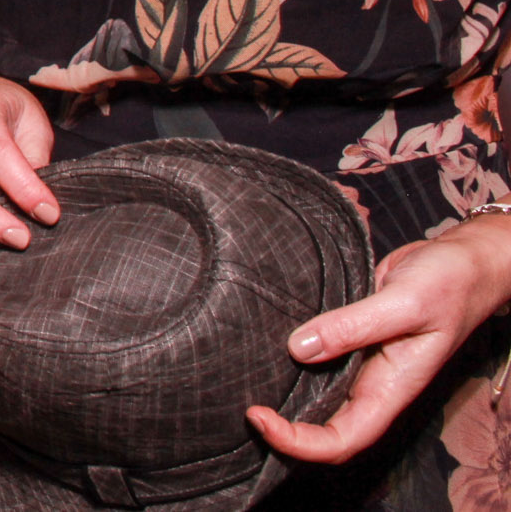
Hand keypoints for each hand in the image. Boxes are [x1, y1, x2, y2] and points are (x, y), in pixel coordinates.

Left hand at [251, 219, 510, 462]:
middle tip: (241, 404)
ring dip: (284, 397)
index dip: (299, 442)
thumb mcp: (404, 303)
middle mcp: (372, 384)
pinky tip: (262, 345)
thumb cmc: (448, 284)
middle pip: (323, 428)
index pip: (342, 439)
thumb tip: (299, 348)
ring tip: (243, 376)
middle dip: (282, 429)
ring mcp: (360, 362)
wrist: (463, 262)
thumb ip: (354, 326)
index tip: (259, 416)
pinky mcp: (349, 338)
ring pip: (316, 395)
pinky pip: (316, 359)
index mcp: (390, 390)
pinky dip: (290, 359)